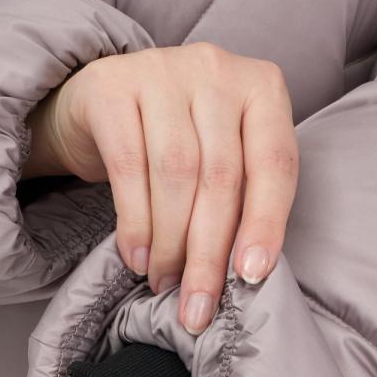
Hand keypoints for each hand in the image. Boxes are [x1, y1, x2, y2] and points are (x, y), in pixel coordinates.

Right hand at [22, 42, 298, 333]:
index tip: (250, 277)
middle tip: (198, 307)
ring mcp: (162, 71)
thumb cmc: (172, 142)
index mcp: (261, 87)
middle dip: (209, 252)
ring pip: (176, 173)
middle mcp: (216, 70)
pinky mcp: (112, 87)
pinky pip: (128, 167)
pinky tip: (135, 257)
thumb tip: (243, 274)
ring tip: (163, 282)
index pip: (275, 162)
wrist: (101, 105)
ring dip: (169, 243)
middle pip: (221, 175)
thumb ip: (240, 196)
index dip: (265, 224)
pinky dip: (134, 222)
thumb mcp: (219, 157)